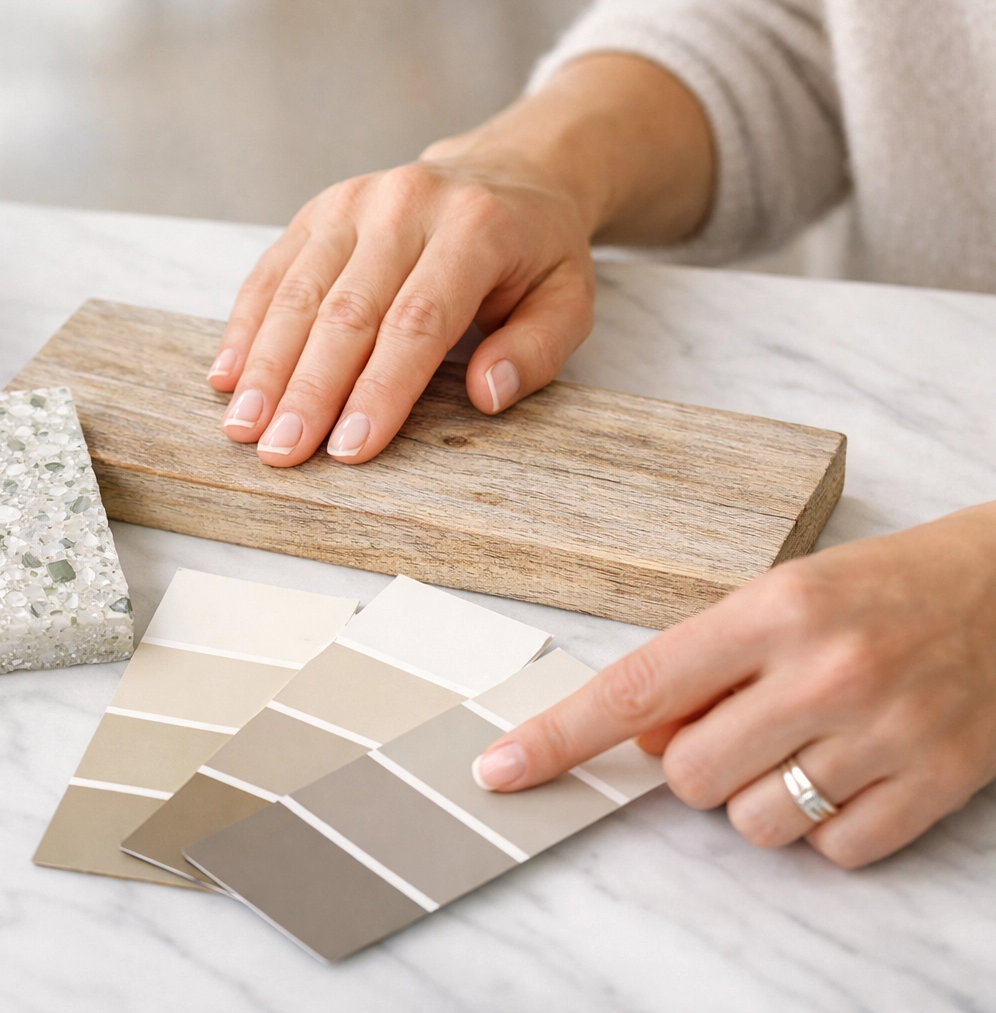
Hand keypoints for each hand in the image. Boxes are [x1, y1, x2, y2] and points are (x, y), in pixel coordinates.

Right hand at [206, 141, 595, 466]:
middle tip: (280, 452)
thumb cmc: (534, 254)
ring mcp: (353, 203)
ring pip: (299, 292)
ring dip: (266, 366)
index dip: (380, 389)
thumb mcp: (570, 300)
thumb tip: (486, 395)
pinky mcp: (318, 211)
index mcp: (475, 229)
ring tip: (243, 427)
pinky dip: (246, 328)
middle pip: (347, 311)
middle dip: (309, 390)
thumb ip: (536, 350)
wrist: (509, 171)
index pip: (418, 321)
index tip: (349, 448)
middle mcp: (405, 206)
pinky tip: (227, 378)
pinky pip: (272, 272)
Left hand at [472, 502, 995, 867]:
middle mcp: (825, 671)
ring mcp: (884, 732)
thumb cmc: (881, 589)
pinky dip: (828, 825)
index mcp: (773, 610)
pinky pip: (833, 849)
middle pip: (686, 775)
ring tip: (805, 744)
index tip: (502, 770)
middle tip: (744, 723)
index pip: (636, 687)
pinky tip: (853, 769)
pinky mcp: (937, 783)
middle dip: (696, 763)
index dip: (560, 736)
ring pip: (754, 823)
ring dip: (760, 798)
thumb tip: (634, 737)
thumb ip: (703, 665)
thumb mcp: (780, 596)